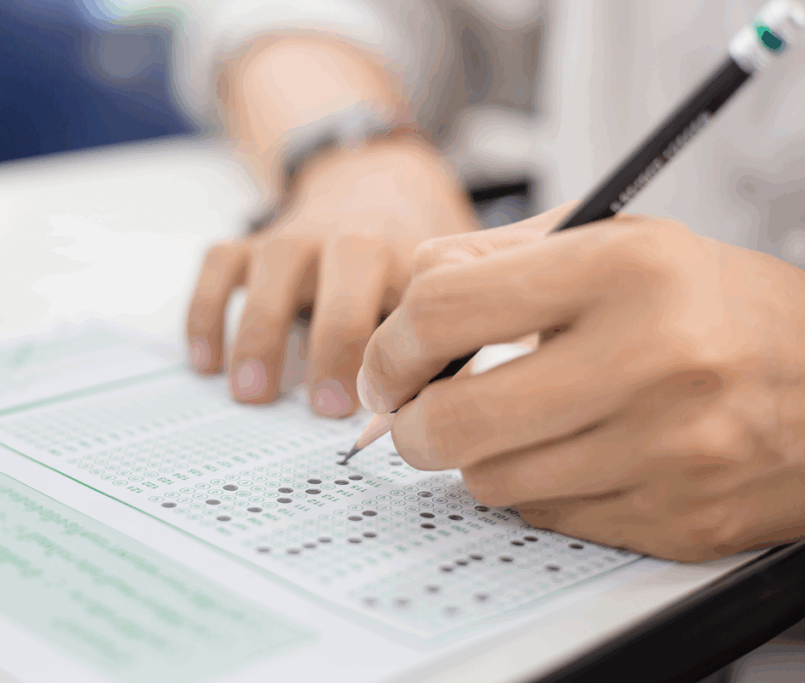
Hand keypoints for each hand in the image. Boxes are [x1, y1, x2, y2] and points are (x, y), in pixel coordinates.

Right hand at [187, 139, 477, 415]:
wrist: (375, 186)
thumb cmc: (408, 265)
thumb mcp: (437, 297)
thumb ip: (439, 349)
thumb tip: (418, 422)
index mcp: (409, 255)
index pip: (410, 303)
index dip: (401, 358)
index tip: (383, 409)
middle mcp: (353, 236)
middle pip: (347, 269)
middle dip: (336, 341)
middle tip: (325, 407)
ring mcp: (298, 234)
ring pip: (274, 264)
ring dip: (260, 330)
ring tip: (250, 393)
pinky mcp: (253, 239)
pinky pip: (220, 263)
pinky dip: (207, 310)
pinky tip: (206, 361)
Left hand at [357, 206, 804, 560]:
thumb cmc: (713, 305)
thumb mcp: (618, 241)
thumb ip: (502, 253)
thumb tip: (413, 286)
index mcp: (626, 269)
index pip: (443, 307)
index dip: (390, 343)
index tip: (389, 361)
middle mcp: (652, 359)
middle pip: (453, 418)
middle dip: (408, 423)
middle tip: (414, 412)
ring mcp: (669, 451)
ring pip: (490, 480)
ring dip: (475, 456)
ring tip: (511, 423)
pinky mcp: (679, 518)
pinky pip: (547, 517)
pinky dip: (535, 488)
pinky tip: (571, 455)